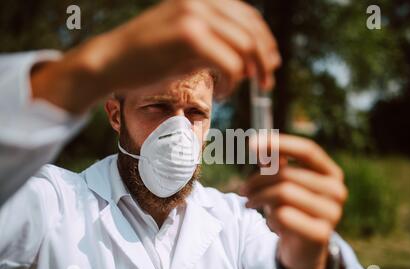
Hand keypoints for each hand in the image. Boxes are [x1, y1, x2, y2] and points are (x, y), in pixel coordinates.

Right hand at [31, 0, 280, 114]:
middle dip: (265, 61)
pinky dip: (232, 83)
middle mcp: (201, 1)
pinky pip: (230, 64)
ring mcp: (195, 16)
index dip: (265, 42)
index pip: (248, 17)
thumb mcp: (187, 41)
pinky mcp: (190, 37)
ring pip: (245, 48)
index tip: (270, 64)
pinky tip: (222, 92)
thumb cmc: (149, 56)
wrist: (112, 61)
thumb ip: (217, 42)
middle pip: (252, 32)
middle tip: (266, 84)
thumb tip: (250, 58)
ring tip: (234, 89)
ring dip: (248, 74)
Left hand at [242, 134, 347, 268]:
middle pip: (287, 173)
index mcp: (331, 173)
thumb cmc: (293, 210)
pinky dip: (271, 217)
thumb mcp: (284, 184)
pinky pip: (284, 215)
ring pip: (283, 193)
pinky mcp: (322, 234)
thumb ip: (275, 164)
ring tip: (250, 203)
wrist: (304, 251)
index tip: (252, 143)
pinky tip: (272, 223)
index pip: (308, 150)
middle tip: (243, 190)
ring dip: (259, 197)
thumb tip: (258, 144)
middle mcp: (337, 190)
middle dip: (258, 180)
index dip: (280, 144)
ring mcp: (332, 213)